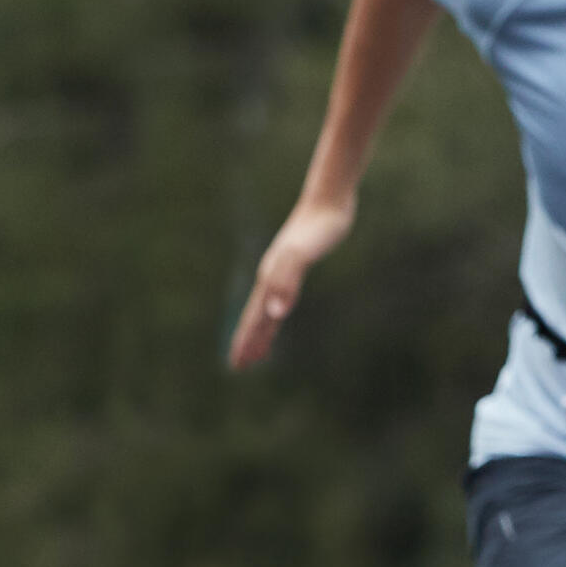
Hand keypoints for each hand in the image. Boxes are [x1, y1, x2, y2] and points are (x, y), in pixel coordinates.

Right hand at [227, 196, 354, 368]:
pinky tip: (280, 311)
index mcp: (270, 278)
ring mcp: (283, 270)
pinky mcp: (297, 265)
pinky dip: (278, 310)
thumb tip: (276, 314)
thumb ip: (287, 282)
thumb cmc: (319, 227)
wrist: (329, 200)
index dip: (246, 341)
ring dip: (262, 330)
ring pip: (268, 308)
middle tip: (239, 366)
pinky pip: (282, 295)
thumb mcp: (302, 256)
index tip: (236, 364)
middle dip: (248, 342)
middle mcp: (272, 276)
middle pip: (257, 316)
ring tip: (259, 350)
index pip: (254, 318)